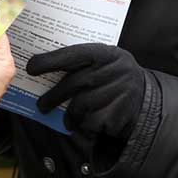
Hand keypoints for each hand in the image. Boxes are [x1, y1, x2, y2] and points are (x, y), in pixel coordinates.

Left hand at [27, 43, 144, 138]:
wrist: (146, 99)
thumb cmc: (114, 78)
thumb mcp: (106, 63)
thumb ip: (83, 63)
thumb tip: (43, 68)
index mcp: (106, 53)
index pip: (73, 54)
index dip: (50, 60)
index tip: (31, 67)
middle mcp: (113, 69)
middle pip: (74, 83)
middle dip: (53, 96)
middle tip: (41, 105)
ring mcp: (118, 91)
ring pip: (80, 105)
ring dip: (70, 115)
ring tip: (67, 119)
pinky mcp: (120, 113)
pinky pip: (92, 121)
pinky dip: (86, 125)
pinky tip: (87, 124)